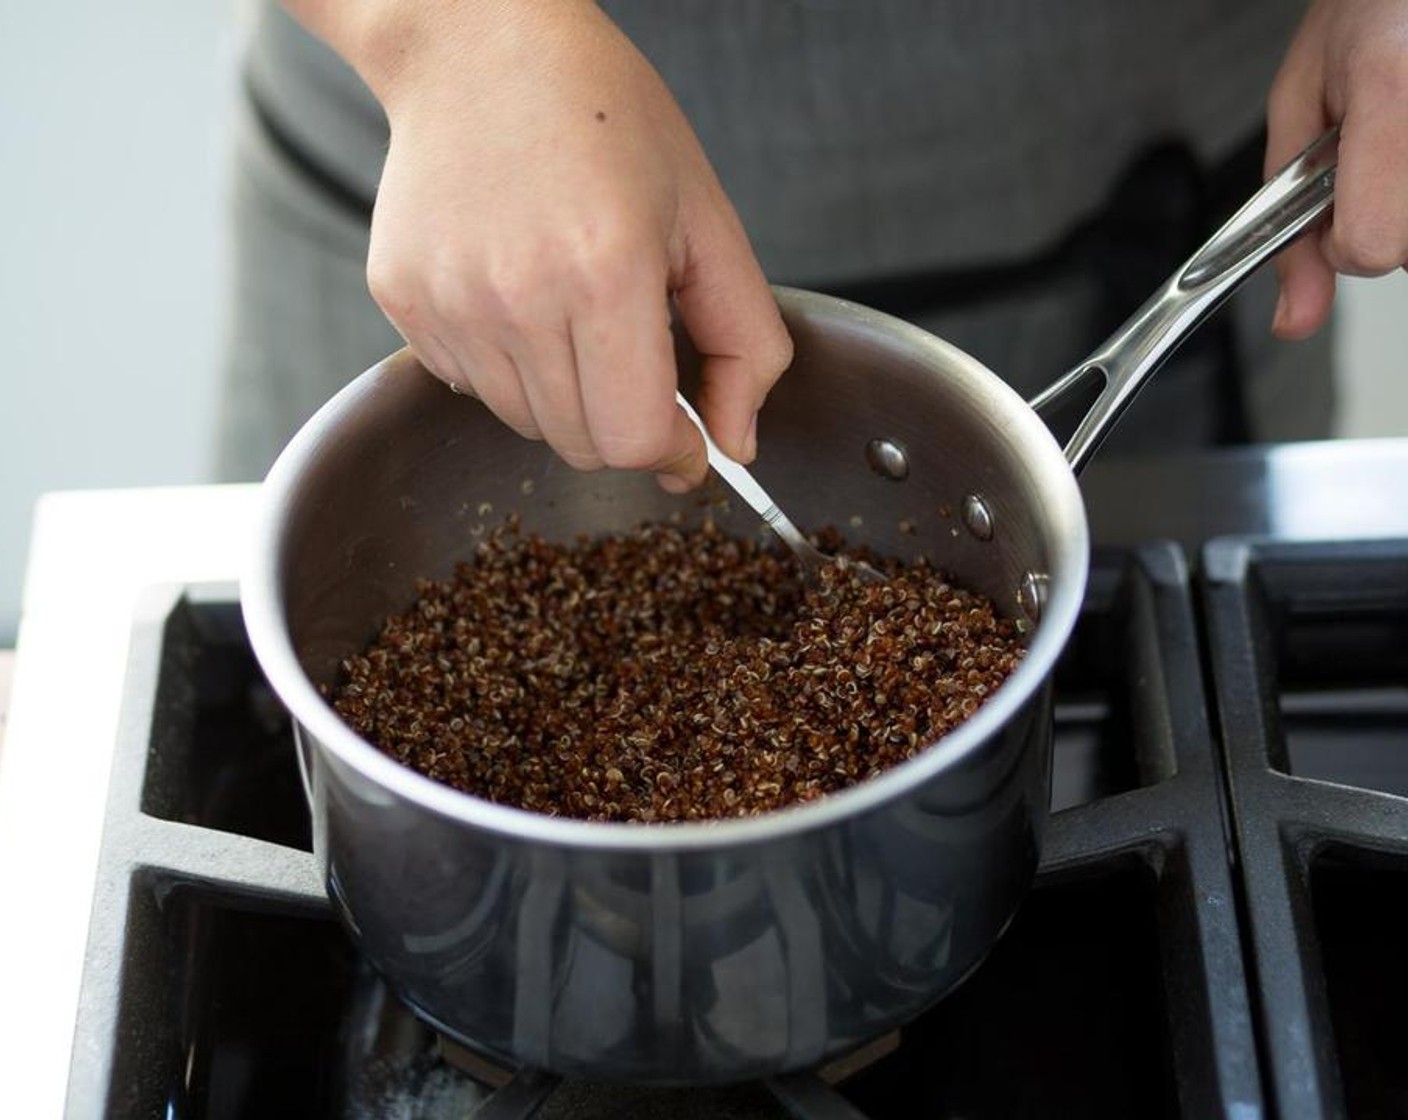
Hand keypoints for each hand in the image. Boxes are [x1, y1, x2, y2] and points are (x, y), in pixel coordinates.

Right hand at [289, 0, 791, 488]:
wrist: (479, 47)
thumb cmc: (605, 118)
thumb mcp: (707, 218)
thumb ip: (745, 343)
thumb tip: (735, 444)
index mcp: (605, 270)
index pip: (635, 438)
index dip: (672, 452)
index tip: (684, 438)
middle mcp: (516, 295)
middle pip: (581, 445)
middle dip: (623, 424)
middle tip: (633, 356)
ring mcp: (449, 301)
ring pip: (525, 423)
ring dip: (565, 397)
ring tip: (572, 307)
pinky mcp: (403, 300)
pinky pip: (470, 388)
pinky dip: (507, 367)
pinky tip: (518, 293)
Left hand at [1266, 0, 1407, 339]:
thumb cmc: (1370, 12)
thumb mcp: (1300, 105)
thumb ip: (1293, 222)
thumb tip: (1295, 318)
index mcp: (1395, 95)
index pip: (1371, 245)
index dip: (1343, 240)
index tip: (1337, 201)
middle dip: (1386, 215)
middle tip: (1381, 148)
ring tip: (1401, 136)